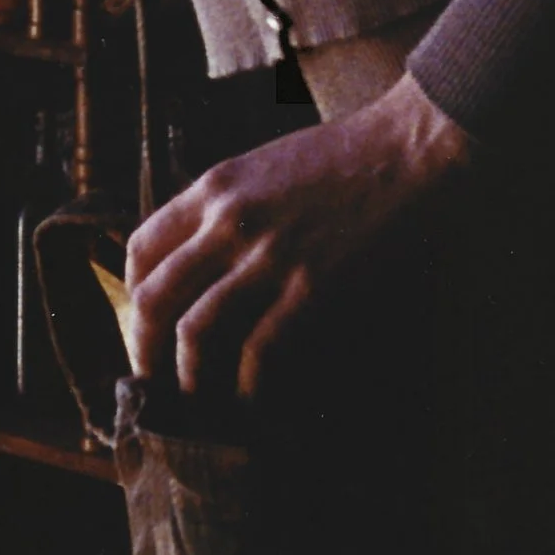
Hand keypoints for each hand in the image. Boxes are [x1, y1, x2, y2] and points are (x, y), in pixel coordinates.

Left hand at [121, 72, 476, 402]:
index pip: (141, 248)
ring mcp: (269, 256)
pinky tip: (257, 406)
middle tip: (155, 383)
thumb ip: (232, 207)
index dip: (135, 296)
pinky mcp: (314, 287)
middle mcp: (228, 221)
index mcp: (213, 187)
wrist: (419, 147)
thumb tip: (210, 257)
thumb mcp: (268, 166)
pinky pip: (260, 352)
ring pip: (196, 333)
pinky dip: (251, 388)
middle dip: (145, 350)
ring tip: (199, 408)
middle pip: (153, 297)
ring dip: (190, 380)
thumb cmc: (353, 155)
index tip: (149, 325)